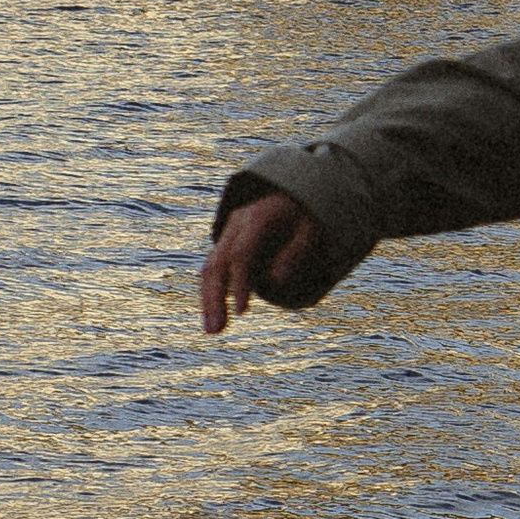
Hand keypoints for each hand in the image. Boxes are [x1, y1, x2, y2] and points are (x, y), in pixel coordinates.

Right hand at [200, 190, 321, 332]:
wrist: (292, 187)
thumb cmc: (307, 209)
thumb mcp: (311, 227)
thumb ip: (295, 253)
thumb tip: (275, 282)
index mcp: (256, 219)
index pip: (241, 255)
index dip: (238, 284)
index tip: (241, 312)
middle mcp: (235, 224)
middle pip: (216, 263)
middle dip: (214, 299)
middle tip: (215, 332)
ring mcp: (228, 232)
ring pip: (209, 267)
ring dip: (208, 300)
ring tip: (212, 331)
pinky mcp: (228, 241)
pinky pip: (213, 267)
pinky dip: (211, 290)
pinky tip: (214, 314)